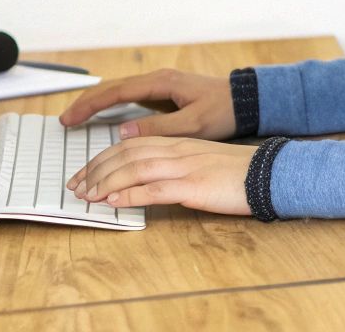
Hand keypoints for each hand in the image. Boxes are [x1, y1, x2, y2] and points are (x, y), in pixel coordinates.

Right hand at [58, 68, 236, 139]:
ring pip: (119, 92)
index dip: (89, 105)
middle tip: (64, 121)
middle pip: (111, 89)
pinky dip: (112, 106)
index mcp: (160, 83)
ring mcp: (160, 86)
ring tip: (75, 118)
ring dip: (96, 104)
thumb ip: (159, 129)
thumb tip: (123, 132)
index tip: (69, 118)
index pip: (115, 92)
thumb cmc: (224, 111)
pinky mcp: (164, 95)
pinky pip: (130, 98)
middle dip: (86, 103)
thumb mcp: (193, 124)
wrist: (247, 100)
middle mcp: (157, 80)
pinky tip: (103, 117)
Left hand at [66, 136, 255, 213]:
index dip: (103, 159)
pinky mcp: (193, 185)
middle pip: (126, 154)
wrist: (268, 174)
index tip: (85, 174)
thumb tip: (148, 182)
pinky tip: (112, 201)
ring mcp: (184, 166)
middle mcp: (177, 150)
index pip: (131, 145)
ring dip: (105, 182)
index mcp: (178, 143)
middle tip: (75, 186)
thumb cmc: (238, 173)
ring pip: (134, 168)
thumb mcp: (202, 164)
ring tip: (86, 195)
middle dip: (95, 170)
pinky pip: (154, 189)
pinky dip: (129, 195)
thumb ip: (175, 167)